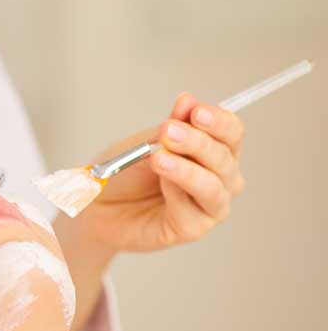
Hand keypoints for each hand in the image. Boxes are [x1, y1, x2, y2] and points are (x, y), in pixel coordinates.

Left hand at [73, 92, 245, 253]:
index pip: (232, 133)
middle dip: (196, 142)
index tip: (195, 111)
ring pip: (212, 187)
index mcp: (214, 151)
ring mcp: (208, 206)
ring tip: (159, 158)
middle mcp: (220, 179)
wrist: (99, 203)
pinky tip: (161, 182)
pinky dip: (176, 193)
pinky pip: (191, 211)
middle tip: (168, 131)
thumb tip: (188, 100)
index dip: (218, 121)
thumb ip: (171, 125)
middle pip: (224, 158)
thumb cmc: (127, 171)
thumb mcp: (146, 142)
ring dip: (186, 170)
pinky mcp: (191, 229)